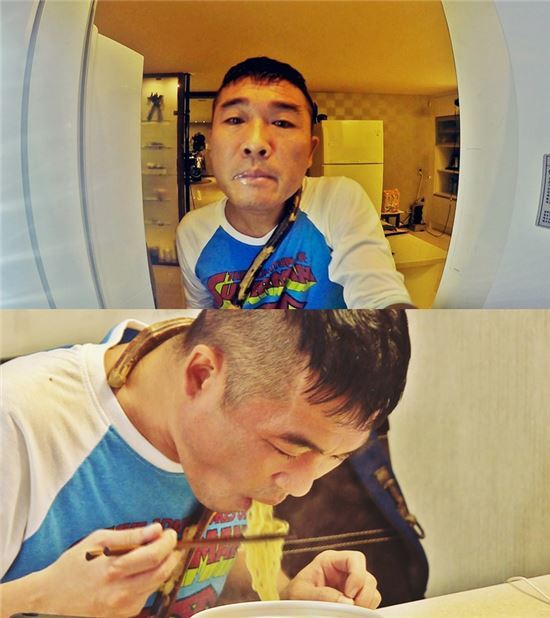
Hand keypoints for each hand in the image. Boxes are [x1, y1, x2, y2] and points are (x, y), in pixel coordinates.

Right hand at [1, 523, 180, 617]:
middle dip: (172, 555)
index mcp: (114, 569)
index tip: (170, 532)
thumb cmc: (74, 565)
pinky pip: (145, 595)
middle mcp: (121, 592)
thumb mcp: (98, 540)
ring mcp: (123, 608)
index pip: (154, 556)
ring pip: (156, 584)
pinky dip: (150, 580)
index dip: (168, 542)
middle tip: (170, 542)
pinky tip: (140, 571)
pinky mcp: (123, 615)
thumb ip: (130, 536)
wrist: (51, 600)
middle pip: (161, 573)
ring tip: (154, 554)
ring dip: (162, 567)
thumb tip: (156, 529)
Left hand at [281, 550, 380, 608]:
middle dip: (363, 595)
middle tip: (351, 609)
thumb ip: (321, 595)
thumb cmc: (292, 595)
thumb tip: (347, 601)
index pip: (355, 558)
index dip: (357, 575)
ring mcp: (350, 584)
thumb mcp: (300, 593)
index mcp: (330, 561)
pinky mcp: (353, 598)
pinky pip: (369, 603)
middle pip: (367, 577)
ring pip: (371, 590)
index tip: (348, 594)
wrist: (291, 605)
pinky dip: (364, 609)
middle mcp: (343, 570)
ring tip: (349, 613)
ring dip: (365, 604)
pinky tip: (351, 614)